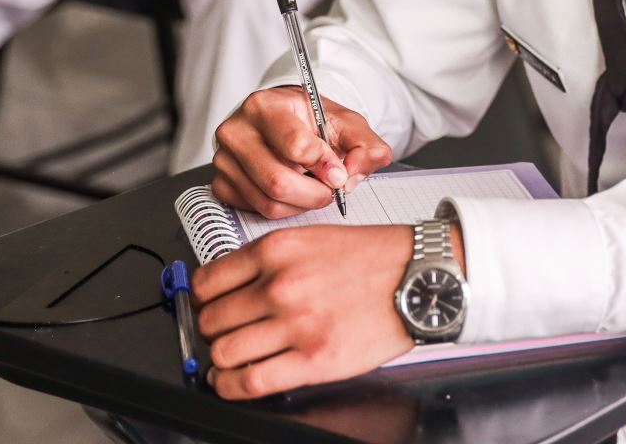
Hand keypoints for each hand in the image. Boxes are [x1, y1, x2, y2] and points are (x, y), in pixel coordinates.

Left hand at [192, 224, 415, 397]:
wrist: (422, 277)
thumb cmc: (377, 258)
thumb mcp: (316, 239)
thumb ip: (272, 261)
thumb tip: (232, 291)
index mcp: (279, 249)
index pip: (207, 282)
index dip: (203, 300)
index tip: (209, 308)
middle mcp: (281, 285)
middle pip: (211, 320)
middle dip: (214, 331)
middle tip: (228, 333)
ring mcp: (296, 323)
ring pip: (223, 353)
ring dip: (223, 360)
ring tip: (232, 359)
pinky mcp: (313, 359)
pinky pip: (248, 381)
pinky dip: (230, 387)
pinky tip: (234, 381)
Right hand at [212, 86, 393, 217]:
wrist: (285, 119)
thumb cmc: (312, 120)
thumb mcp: (346, 122)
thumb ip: (365, 144)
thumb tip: (356, 172)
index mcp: (265, 106)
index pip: (295, 146)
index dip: (324, 165)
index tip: (340, 172)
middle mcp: (237, 131)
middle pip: (277, 180)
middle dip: (315, 193)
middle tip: (332, 189)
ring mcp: (224, 159)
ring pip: (268, 201)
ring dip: (302, 204)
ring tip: (317, 189)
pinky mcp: (222, 183)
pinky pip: (256, 210)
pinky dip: (284, 209)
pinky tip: (296, 191)